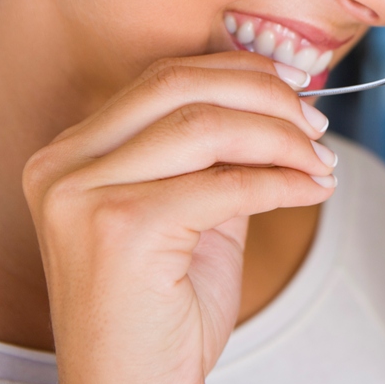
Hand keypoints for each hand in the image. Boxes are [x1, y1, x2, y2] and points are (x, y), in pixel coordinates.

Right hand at [22, 52, 336, 383]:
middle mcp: (65, 165)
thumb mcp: (193, 212)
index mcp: (73, 153)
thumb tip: (285, 104)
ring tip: (320, 162)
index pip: (166, 78)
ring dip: (282, 139)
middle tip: (316, 126)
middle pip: (182, 87)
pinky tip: (312, 189)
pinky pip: (227, 184)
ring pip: (207, 127)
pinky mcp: (120, 228)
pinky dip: (283, 181)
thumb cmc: (165, 310)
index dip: (241, 73)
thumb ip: (220, 156)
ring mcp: (84, 195)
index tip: (298, 89)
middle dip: (267, 98)